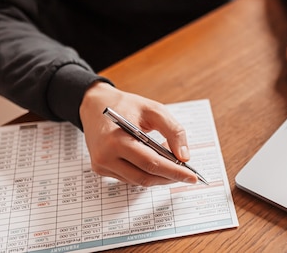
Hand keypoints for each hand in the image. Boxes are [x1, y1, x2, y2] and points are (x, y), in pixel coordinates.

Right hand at [79, 82, 196, 185]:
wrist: (94, 104)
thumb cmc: (126, 105)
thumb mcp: (154, 110)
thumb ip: (173, 131)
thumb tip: (184, 157)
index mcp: (117, 139)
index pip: (151, 163)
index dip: (174, 172)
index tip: (192, 177)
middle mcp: (105, 156)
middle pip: (145, 177)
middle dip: (169, 177)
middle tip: (188, 174)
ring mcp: (101, 165)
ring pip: (138, 181)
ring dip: (158, 176)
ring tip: (172, 163)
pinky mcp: (101, 169)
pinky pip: (129, 178)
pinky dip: (146, 173)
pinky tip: (156, 162)